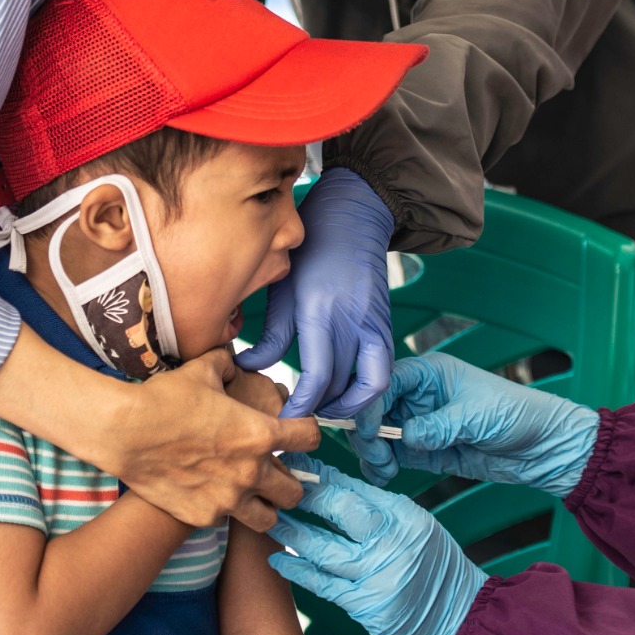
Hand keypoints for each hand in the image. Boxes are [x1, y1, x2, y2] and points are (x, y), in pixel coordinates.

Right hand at [107, 348, 319, 530]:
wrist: (125, 432)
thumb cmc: (165, 398)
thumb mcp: (203, 370)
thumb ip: (227, 366)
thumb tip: (232, 363)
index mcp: (260, 434)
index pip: (310, 438)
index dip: (307, 431)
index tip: (297, 432)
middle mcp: (251, 471)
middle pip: (296, 491)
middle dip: (289, 480)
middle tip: (274, 471)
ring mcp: (228, 499)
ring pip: (268, 517)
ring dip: (264, 505)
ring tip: (252, 494)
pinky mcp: (203, 516)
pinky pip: (227, 519)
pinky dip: (226, 509)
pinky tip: (212, 494)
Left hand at [236, 168, 394, 418]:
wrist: (353, 217)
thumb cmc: (310, 248)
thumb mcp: (282, 288)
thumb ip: (270, 334)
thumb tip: (249, 368)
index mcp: (320, 309)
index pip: (317, 374)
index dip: (302, 403)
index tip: (285, 417)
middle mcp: (352, 319)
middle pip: (340, 384)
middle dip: (317, 408)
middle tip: (295, 415)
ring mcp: (374, 322)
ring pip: (370, 384)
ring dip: (347, 404)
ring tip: (323, 407)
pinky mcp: (385, 323)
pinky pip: (382, 368)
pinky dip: (366, 387)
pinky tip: (345, 388)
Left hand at [268, 458, 485, 634]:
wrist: (458, 614)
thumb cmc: (437, 566)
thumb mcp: (416, 524)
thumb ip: (378, 506)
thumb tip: (333, 485)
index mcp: (403, 517)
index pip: (355, 489)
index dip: (323, 477)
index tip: (300, 468)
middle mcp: (390, 543)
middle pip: (338, 511)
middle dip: (304, 498)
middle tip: (278, 488)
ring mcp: (376, 576)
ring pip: (322, 549)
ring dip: (291, 533)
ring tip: (270, 520)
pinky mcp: (365, 606)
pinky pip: (323, 585)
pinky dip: (298, 570)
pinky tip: (278, 559)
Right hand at [348, 352, 598, 497]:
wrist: (543, 446)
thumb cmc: (517, 415)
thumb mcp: (477, 416)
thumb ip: (438, 426)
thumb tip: (405, 436)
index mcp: (430, 373)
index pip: (387, 382)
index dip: (371, 404)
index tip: (369, 430)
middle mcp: (420, 396)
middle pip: (375, 409)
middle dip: (369, 433)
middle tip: (378, 457)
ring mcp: (421, 424)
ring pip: (380, 435)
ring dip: (374, 453)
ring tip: (385, 471)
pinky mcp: (425, 450)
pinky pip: (394, 456)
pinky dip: (383, 466)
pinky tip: (385, 476)